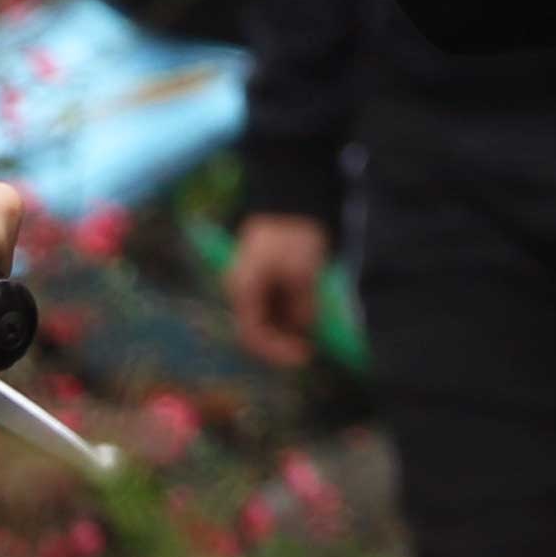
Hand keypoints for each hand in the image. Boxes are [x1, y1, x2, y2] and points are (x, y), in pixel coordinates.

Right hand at [224, 212, 334, 368]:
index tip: (304, 356)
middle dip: (282, 343)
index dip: (276, 351)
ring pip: (267, 320)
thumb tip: (304, 329)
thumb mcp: (304, 274)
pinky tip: (309, 317)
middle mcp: (242, 292)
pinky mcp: (266, 280)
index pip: (252, 334)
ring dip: (288, 331)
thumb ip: (302, 307)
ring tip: (313, 334)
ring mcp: (253, 286)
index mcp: (243, 290)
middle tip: (310, 349)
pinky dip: (291, 317)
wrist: (293, 200)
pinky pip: (275, 308)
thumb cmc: (294, 235)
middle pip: (258, 330)